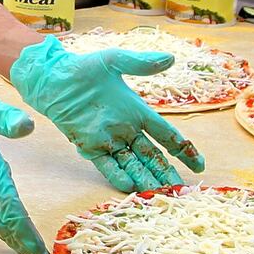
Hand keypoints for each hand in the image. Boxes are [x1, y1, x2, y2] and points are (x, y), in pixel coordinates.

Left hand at [9, 36, 203, 191]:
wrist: (53, 78)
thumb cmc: (84, 68)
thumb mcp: (114, 61)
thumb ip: (141, 63)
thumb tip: (171, 58)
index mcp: (138, 111)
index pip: (167, 134)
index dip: (184, 150)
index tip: (199, 166)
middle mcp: (127, 129)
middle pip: (153, 156)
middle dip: (166, 172)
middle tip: (181, 191)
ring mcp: (109, 140)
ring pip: (133, 164)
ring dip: (145, 178)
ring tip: (159, 195)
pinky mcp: (89, 146)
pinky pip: (107, 165)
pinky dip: (118, 175)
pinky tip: (129, 187)